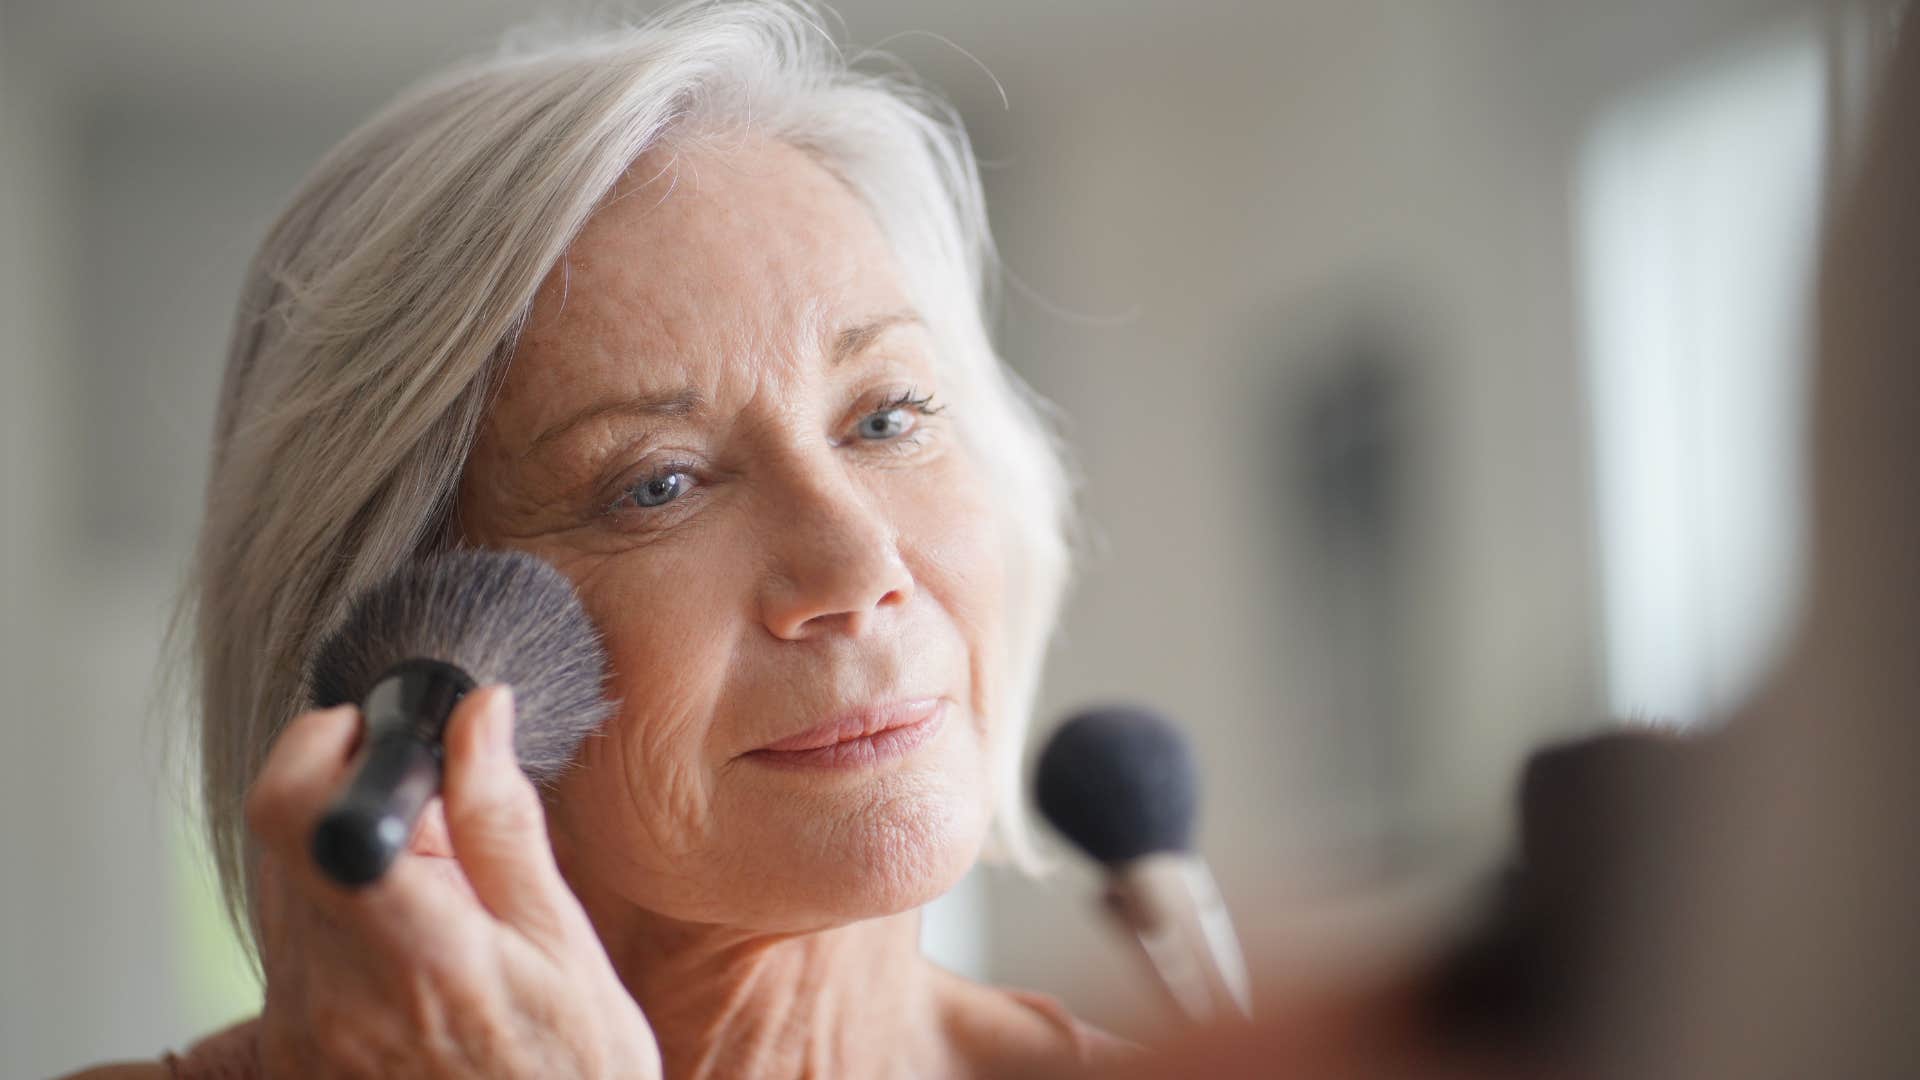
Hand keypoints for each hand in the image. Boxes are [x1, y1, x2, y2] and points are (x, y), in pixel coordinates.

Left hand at [244, 686, 659, 1078]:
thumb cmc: (571, 1072)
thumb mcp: (563, 940)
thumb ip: (502, 821)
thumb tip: (477, 713)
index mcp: (413, 954)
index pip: (294, 813)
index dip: (321, 747)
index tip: (378, 736)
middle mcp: (331, 997)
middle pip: (281, 838)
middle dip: (350, 800)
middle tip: (439, 833)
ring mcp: (299, 1032)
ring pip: (281, 889)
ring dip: (342, 862)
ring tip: (434, 906)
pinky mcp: (288, 1054)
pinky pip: (291, 948)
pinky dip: (340, 923)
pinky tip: (412, 955)